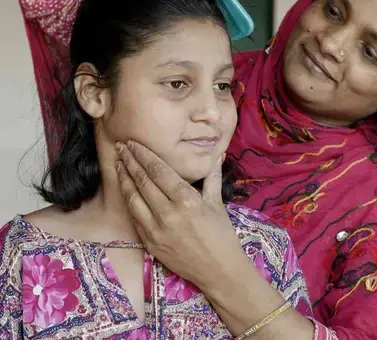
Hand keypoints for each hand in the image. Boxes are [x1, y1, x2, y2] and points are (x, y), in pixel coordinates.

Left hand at [116, 141, 248, 289]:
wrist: (218, 270)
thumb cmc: (221, 234)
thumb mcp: (217, 202)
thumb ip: (212, 176)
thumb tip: (217, 155)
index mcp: (186, 199)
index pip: (158, 170)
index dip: (143, 155)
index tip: (133, 143)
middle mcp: (168, 213)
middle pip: (142, 181)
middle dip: (129, 162)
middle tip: (120, 147)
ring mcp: (156, 230)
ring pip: (133, 198)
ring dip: (124, 179)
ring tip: (118, 164)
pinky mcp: (150, 243)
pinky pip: (135, 217)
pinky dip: (128, 201)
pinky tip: (125, 190)